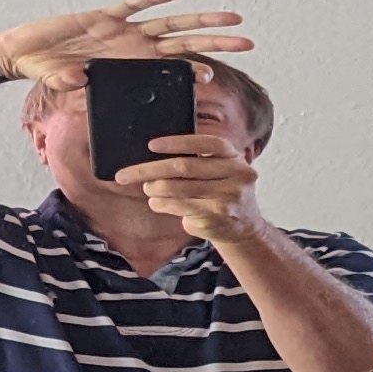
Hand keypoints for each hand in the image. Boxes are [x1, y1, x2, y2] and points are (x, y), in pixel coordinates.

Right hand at [0, 0, 253, 90]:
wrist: (24, 54)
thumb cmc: (48, 74)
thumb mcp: (69, 92)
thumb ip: (79, 93)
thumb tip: (84, 89)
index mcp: (129, 67)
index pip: (169, 70)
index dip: (191, 71)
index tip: (214, 77)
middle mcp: (132, 47)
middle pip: (183, 43)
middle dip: (216, 41)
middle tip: (247, 41)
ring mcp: (121, 30)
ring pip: (169, 23)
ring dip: (200, 19)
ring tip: (231, 17)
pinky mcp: (102, 16)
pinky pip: (132, 6)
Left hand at [130, 124, 262, 245]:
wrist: (245, 228)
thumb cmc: (223, 193)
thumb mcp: (220, 171)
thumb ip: (196, 162)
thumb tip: (153, 160)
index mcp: (233, 155)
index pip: (204, 143)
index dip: (176, 143)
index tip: (151, 145)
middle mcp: (235, 172)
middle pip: (185, 166)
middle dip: (151, 169)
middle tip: (127, 174)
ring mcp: (228, 195)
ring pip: (179, 188)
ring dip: (156, 188)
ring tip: (147, 188)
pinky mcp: (218, 216)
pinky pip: (181, 206)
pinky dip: (163, 204)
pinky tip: (156, 202)